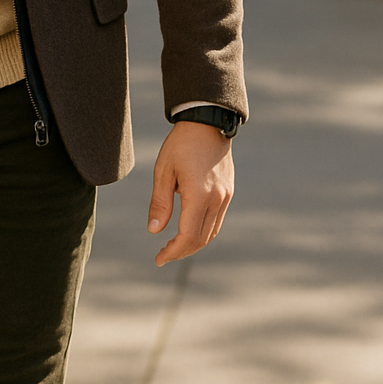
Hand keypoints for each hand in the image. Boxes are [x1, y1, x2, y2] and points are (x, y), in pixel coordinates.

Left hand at [148, 121, 233, 265]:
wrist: (208, 123)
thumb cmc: (181, 145)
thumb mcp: (163, 171)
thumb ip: (160, 202)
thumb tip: (154, 231)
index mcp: (199, 195)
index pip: (187, 236)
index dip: (173, 252)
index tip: (158, 259)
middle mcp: (217, 199)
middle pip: (200, 239)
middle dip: (181, 252)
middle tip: (163, 255)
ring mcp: (225, 197)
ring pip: (211, 232)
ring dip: (193, 244)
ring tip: (173, 246)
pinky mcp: (228, 192)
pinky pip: (216, 221)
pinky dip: (202, 231)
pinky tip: (188, 230)